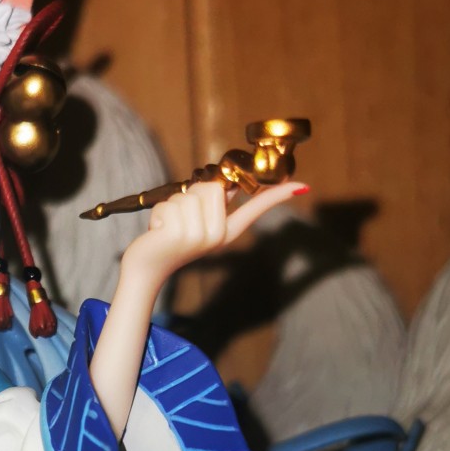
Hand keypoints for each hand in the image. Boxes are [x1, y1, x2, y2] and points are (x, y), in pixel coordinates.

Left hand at [119, 178, 307, 289]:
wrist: (148, 267)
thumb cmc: (170, 239)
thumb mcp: (196, 222)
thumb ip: (212, 203)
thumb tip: (229, 183)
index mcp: (226, 232)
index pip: (254, 209)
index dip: (276, 195)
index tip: (301, 185)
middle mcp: (217, 236)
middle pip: (214, 187)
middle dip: (192, 194)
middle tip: (181, 218)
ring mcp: (200, 237)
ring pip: (191, 194)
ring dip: (173, 204)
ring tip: (169, 226)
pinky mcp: (179, 235)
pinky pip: (171, 203)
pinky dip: (159, 212)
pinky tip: (158, 232)